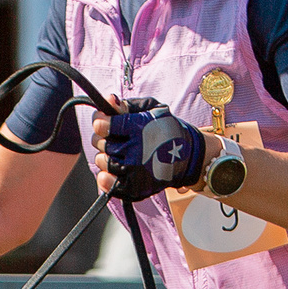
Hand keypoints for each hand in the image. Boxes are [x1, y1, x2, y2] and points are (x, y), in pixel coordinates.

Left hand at [90, 106, 205, 201]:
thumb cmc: (166, 129)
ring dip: (105, 156)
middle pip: (103, 144)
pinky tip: (109, 171)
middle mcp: (136, 151)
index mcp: (140, 129)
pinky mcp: (134, 188)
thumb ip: (127, 105)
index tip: (101, 122)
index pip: (108, 126)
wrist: (187, 155)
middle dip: (103, 138)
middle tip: (113, 137)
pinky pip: (109, 184)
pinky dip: (105, 178)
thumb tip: (109, 100)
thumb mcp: (151, 109)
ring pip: (103, 162)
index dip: (100, 122)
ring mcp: (135, 171)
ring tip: (117, 153)